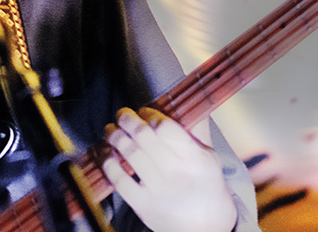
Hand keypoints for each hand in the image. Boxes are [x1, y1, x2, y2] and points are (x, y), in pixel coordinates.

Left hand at [102, 107, 236, 231]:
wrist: (204, 227)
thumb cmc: (205, 186)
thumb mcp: (209, 157)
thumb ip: (195, 129)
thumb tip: (190, 98)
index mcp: (196, 158)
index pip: (166, 128)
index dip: (150, 114)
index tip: (144, 110)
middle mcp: (177, 173)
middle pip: (144, 137)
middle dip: (127, 120)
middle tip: (122, 114)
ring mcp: (158, 190)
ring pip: (130, 154)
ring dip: (115, 137)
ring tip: (111, 130)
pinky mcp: (143, 205)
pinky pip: (119, 179)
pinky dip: (109, 163)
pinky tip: (108, 154)